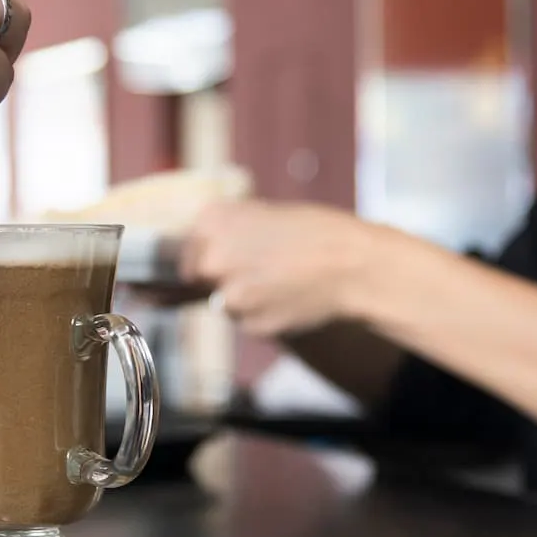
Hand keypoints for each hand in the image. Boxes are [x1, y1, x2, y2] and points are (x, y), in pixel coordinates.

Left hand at [179, 200, 379, 337]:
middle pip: (198, 277)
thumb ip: (226, 231)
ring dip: (242, 298)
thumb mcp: (263, 213)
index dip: (205, 254)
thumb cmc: (315, 232)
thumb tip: (198, 254)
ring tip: (279, 282)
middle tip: (258, 270)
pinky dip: (262, 315)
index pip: (185, 247)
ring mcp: (229, 294)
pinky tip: (287, 298)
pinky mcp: (249, 324)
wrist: (351, 264)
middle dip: (220, 276)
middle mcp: (213, 257)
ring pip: (222, 302)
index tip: (224, 257)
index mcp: (213, 221)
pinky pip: (246, 322)